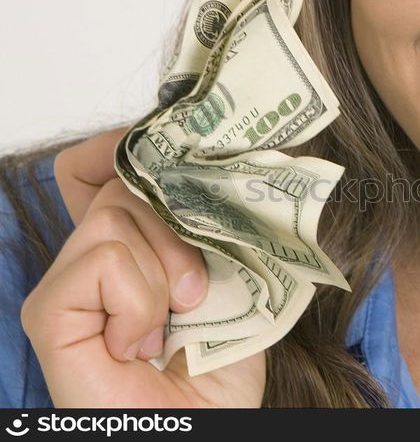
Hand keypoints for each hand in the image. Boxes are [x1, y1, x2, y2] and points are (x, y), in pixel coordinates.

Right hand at [21, 128, 265, 406]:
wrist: (205, 426)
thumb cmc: (219, 366)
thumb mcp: (228, 278)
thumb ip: (207, 226)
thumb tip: (208, 169)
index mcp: (131, 250)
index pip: (97, 169)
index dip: (122, 147)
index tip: (169, 152)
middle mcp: (91, 261)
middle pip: (119, 186)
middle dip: (177, 230)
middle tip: (194, 294)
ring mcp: (67, 286)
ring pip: (114, 215)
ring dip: (164, 272)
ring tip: (169, 325)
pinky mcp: (51, 313)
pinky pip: (102, 259)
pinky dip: (138, 300)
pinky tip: (136, 344)